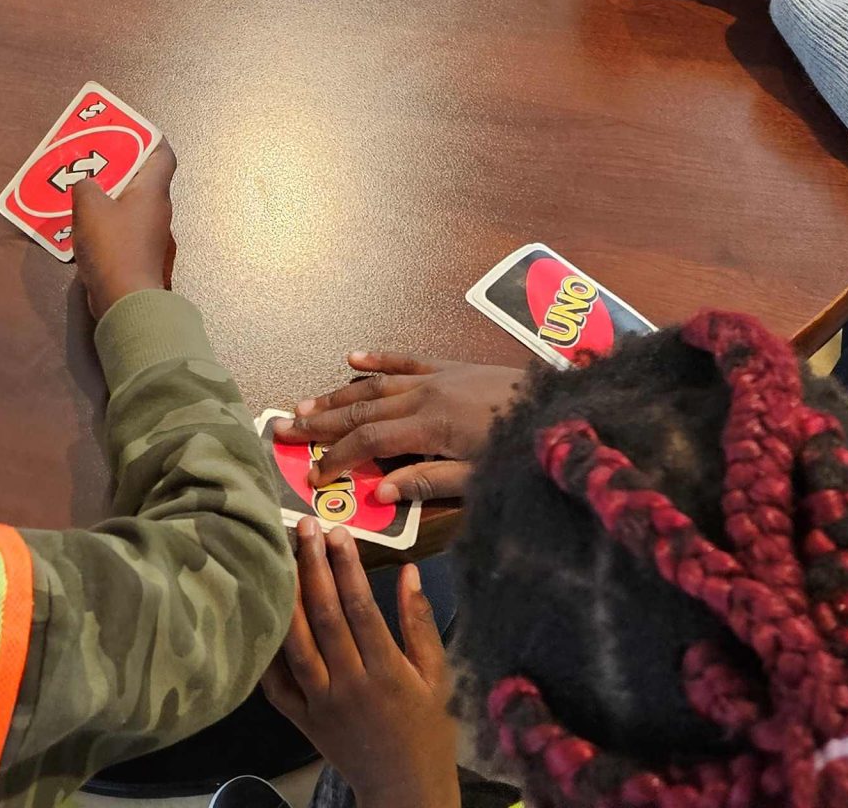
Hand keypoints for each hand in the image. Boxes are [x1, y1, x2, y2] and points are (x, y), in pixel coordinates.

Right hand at [71, 139, 175, 317]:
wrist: (125, 298)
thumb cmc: (112, 246)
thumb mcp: (89, 207)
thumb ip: (86, 186)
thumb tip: (86, 183)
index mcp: (153, 191)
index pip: (162, 155)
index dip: (149, 139)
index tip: (129, 133)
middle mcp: (157, 209)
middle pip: (142, 179)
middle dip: (119, 167)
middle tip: (93, 159)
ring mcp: (149, 233)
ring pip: (129, 203)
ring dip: (108, 195)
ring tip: (82, 189)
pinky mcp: (138, 253)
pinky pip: (122, 226)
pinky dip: (105, 219)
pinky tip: (82, 222)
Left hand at [259, 523, 460, 807]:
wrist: (404, 789)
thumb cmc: (427, 729)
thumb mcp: (437, 676)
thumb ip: (420, 623)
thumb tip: (409, 571)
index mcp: (387, 671)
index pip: (361, 608)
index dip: (347, 567)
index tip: (339, 531)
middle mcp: (350, 684)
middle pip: (324, 617)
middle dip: (312, 568)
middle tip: (304, 528)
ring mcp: (321, 704)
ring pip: (296, 644)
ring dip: (286, 598)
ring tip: (279, 558)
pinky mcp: (302, 720)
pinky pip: (276, 682)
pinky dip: (266, 649)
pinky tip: (260, 613)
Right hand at [281, 354, 525, 502]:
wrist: (565, 410)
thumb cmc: (523, 451)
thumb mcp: (481, 478)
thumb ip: (428, 481)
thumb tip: (376, 489)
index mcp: (431, 425)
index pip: (369, 442)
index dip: (337, 458)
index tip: (311, 476)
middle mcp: (426, 395)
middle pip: (362, 409)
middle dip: (321, 422)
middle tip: (281, 429)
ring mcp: (437, 377)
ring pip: (376, 384)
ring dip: (337, 394)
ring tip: (303, 405)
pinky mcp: (451, 368)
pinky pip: (407, 359)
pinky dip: (378, 358)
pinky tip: (351, 357)